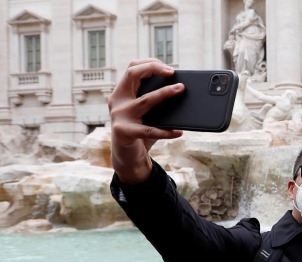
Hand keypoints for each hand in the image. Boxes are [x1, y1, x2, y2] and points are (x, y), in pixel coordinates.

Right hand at [107, 58, 184, 183]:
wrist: (127, 157)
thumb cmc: (141, 131)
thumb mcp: (147, 113)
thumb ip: (156, 101)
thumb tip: (182, 90)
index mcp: (122, 92)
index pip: (132, 68)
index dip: (150, 63)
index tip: (168, 67)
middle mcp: (117, 100)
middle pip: (132, 74)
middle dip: (153, 68)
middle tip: (172, 72)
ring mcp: (119, 116)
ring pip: (144, 100)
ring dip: (164, 93)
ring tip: (180, 90)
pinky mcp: (124, 132)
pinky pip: (149, 130)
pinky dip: (166, 131)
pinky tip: (179, 132)